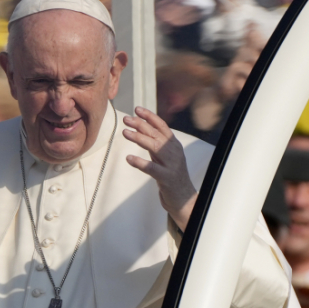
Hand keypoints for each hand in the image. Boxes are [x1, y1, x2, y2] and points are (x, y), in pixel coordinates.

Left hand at [123, 106, 197, 230]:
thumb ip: (156, 143)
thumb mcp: (165, 156)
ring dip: (139, 138)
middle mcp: (174, 152)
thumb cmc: (171, 175)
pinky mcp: (167, 178)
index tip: (137, 109)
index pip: (162, 126)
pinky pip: (152, 168)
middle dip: (140, 125)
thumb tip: (140, 127)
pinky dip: (140, 162)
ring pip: (155, 147)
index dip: (150, 117)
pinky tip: (129, 158)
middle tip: (126, 119)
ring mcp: (171, 165)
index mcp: (174, 145)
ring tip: (125, 132)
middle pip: (156, 134)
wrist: (184, 198)